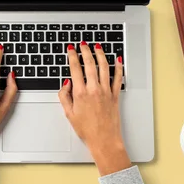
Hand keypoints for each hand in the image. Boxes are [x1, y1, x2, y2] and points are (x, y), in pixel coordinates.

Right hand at [58, 42, 130, 175]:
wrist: (104, 140)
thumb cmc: (87, 130)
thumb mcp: (69, 114)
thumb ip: (64, 96)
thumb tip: (66, 83)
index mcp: (80, 94)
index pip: (75, 69)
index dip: (72, 56)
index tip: (70, 49)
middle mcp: (94, 90)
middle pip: (89, 64)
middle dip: (85, 51)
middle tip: (83, 44)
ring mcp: (106, 91)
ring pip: (104, 67)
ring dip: (100, 54)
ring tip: (97, 47)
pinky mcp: (115, 95)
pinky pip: (118, 78)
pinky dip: (118, 67)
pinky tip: (117, 60)